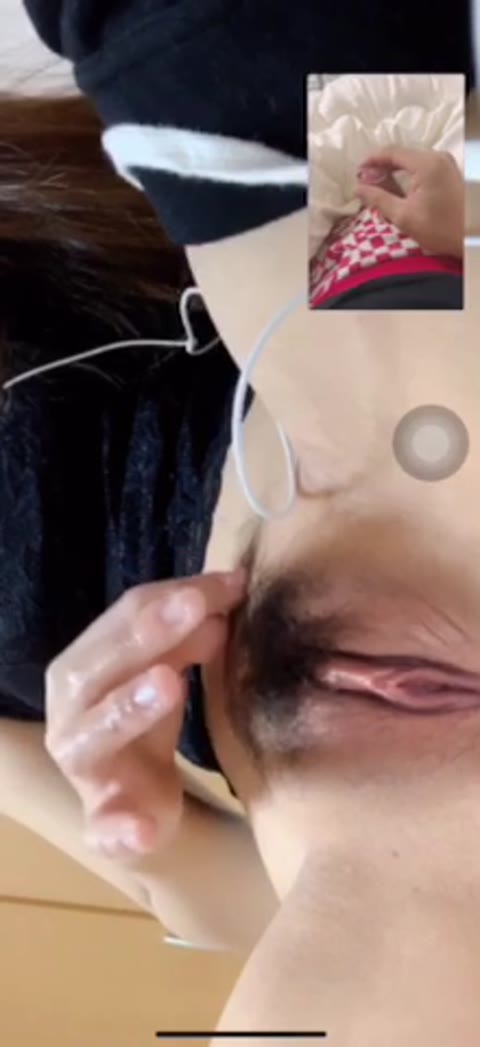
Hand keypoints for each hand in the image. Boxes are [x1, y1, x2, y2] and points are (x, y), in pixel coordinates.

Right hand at [44, 570, 245, 861]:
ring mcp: (82, 770)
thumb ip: (192, 630)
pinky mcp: (103, 823)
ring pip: (94, 736)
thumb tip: (233, 587)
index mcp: (79, 668)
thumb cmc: (148, 716)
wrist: (140, 801)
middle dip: (149, 635)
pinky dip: (120, 830)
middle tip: (197, 609)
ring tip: (169, 684)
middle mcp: (68, 714)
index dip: (171, 596)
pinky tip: (140, 830)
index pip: (121, 619)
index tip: (228, 582)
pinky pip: (106, 828)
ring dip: (129, 708)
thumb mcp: (170, 667)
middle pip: (100, 668)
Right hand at [355, 146, 463, 257]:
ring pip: (411, 161)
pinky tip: (397, 188)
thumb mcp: (404, 216)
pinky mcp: (449, 172)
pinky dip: (407, 175)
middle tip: (365, 182)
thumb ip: (379, 199)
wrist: (472, 236)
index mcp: (426, 164)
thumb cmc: (440, 229)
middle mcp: (437, 157)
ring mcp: (445, 163)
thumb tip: (358, 188)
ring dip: (394, 171)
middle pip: (402, 155)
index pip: (392, 152)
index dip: (372, 160)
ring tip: (378, 186)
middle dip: (382, 167)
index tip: (357, 172)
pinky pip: (422, 167)